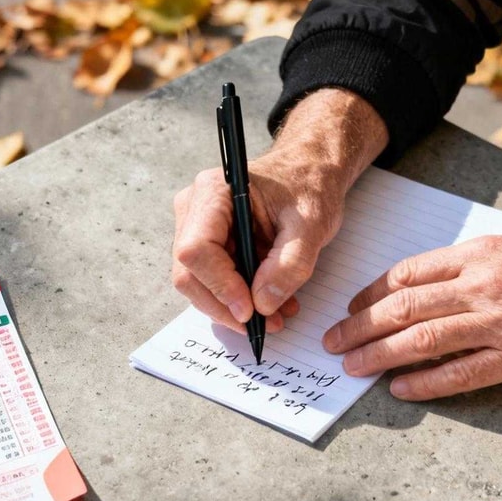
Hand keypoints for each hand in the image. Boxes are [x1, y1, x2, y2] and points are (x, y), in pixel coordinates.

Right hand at [172, 89, 387, 332]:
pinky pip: (212, 281)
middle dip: (225, 306)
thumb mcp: (312, 225)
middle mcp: (194, 208)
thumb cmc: (308, 188)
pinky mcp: (206, 243)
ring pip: (198, 283)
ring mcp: (196, 227)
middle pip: (190, 273)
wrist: (309, 174)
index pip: (196, 249)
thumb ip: (290, 264)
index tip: (251, 311)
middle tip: (265, 326)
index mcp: (214, 192)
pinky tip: (269, 304)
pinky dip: (237, 299)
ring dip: (232, 308)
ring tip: (275, 316)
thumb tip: (262, 304)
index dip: (220, 285)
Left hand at [321, 233, 501, 399]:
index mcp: (481, 256)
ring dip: (378, 355)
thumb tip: (441, 281)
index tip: (352, 307)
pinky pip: (460, 375)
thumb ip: (480, 264)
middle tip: (332, 341)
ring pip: (420, 341)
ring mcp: (498, 324)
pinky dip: (425, 384)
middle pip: (402, 308)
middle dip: (359, 326)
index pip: (408, 274)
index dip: (372, 293)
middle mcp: (482, 287)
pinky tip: (401, 389)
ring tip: (352, 366)